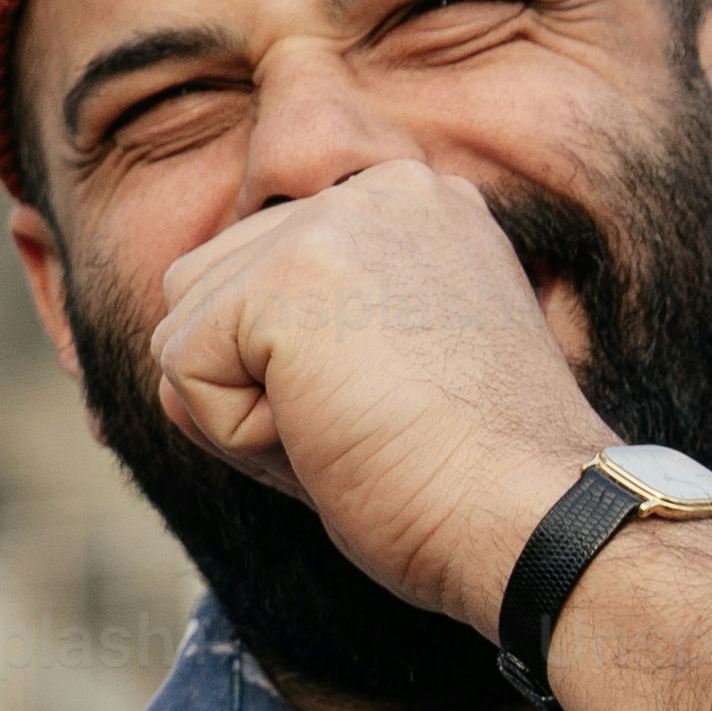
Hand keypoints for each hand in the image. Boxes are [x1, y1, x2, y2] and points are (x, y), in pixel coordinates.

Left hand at [139, 156, 611, 626]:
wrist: (532, 519)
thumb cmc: (473, 480)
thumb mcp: (396, 369)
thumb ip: (312, 328)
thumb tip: (178, 345)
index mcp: (419, 208)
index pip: (269, 275)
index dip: (295, 372)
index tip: (395, 411)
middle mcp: (379, 192)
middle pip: (211, 292)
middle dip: (259, 387)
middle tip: (374, 429)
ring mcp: (331, 224)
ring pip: (187, 332)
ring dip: (244, 412)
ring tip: (353, 428)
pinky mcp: (285, 277)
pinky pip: (183, 373)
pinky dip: (237, 438)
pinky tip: (332, 438)